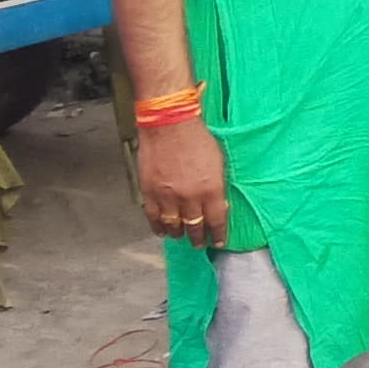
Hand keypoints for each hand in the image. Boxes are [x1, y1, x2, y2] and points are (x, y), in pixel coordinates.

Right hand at [137, 115, 228, 248]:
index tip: (218, 241)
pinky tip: (162, 231)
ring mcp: (168, 197)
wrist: (169, 124)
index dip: (217, 234)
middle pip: (194, 227)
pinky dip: (158, 226)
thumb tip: (217, 202)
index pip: (216, 220)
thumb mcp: (218, 162)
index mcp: (211, 189)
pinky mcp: (150, 192)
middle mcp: (190, 198)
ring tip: (181, 237)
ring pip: (173, 226)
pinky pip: (153, 217)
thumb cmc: (197, 137)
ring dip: (178, 234)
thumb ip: (216, 185)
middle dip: (198, 238)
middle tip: (199, 243)